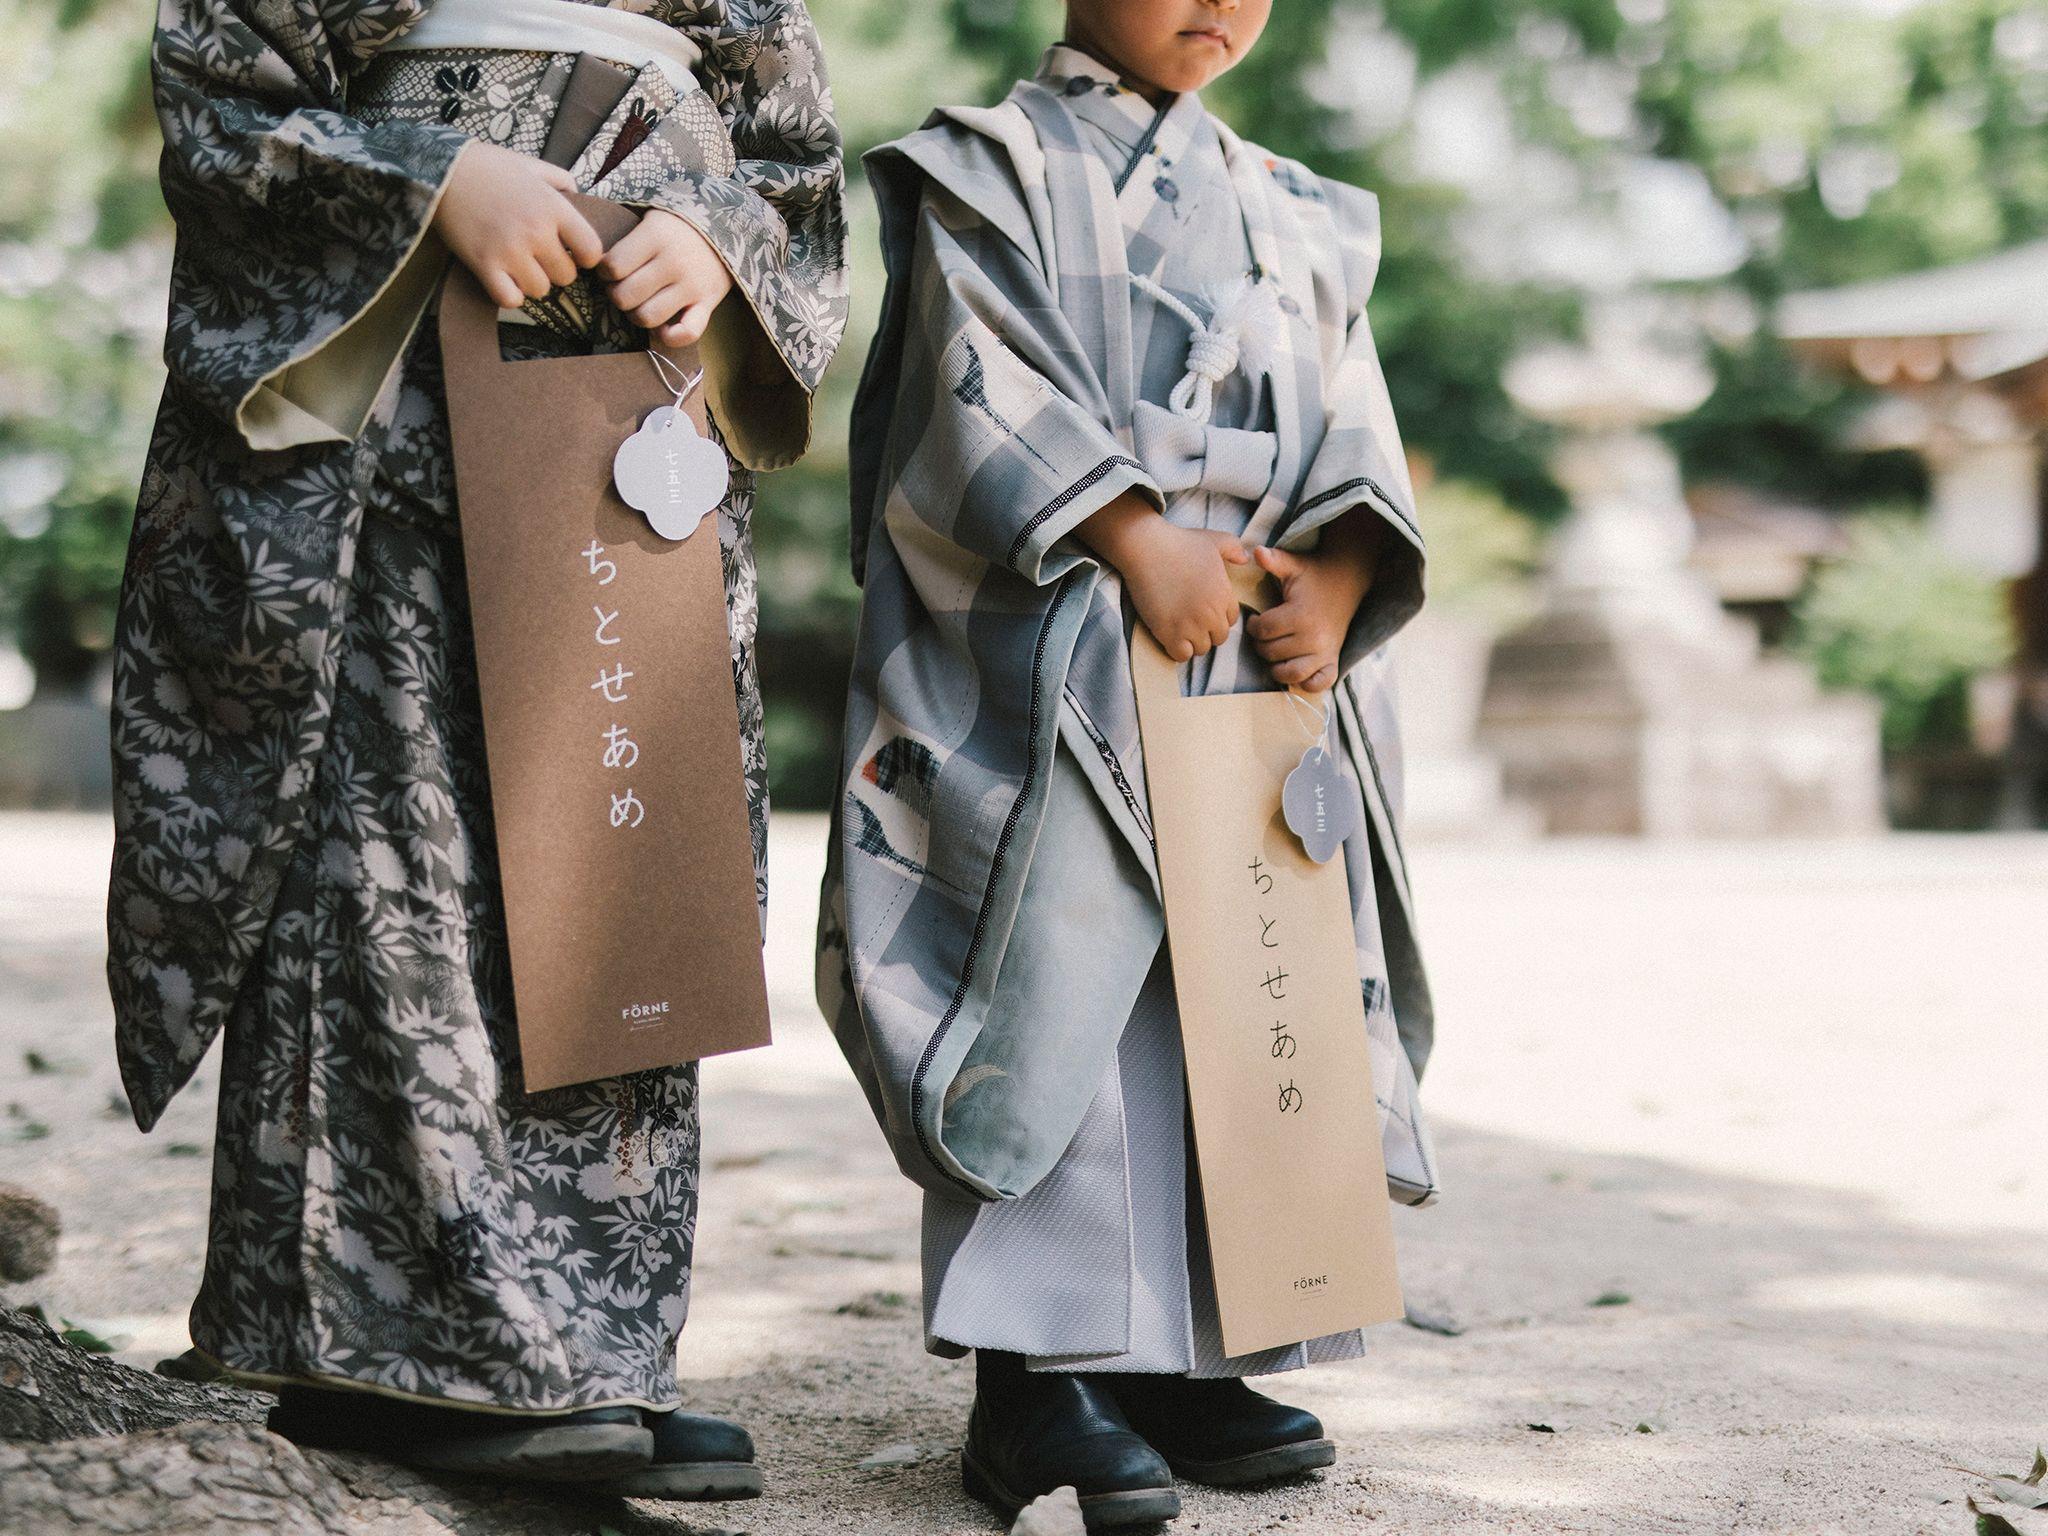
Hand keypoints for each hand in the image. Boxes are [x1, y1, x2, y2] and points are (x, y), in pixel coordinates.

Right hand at [433, 141, 603, 309]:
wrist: (441, 170)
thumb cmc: (488, 167)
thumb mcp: (531, 164)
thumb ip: (560, 179)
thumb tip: (578, 195)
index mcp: (553, 207)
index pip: (592, 251)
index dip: (584, 256)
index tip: (572, 252)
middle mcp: (536, 231)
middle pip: (566, 276)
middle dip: (555, 269)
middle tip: (539, 257)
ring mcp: (510, 250)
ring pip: (541, 290)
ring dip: (532, 282)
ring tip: (519, 265)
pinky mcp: (484, 264)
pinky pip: (511, 300)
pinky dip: (510, 295)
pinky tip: (504, 279)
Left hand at [596, 208, 734, 346]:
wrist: (726, 228)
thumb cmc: (677, 228)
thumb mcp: (650, 221)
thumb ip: (625, 240)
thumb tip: (587, 260)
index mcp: (654, 236)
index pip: (612, 266)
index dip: (603, 272)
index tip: (610, 269)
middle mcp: (672, 262)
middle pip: (626, 296)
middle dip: (617, 295)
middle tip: (623, 287)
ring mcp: (691, 285)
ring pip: (647, 317)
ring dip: (637, 315)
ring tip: (641, 304)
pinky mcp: (708, 303)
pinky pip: (688, 332)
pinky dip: (672, 337)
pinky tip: (664, 328)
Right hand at [1077, 494, 1249, 661]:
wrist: (1147, 547)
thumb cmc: (1179, 542)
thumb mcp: (1213, 539)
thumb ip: (1234, 548)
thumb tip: (1246, 558)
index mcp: (1224, 594)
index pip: (1231, 620)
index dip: (1218, 617)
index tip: (1202, 610)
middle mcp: (1211, 613)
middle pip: (1219, 638)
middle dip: (1207, 632)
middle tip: (1190, 621)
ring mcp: (1190, 625)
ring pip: (1201, 649)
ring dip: (1192, 642)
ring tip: (1179, 628)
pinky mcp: (1169, 632)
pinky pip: (1182, 655)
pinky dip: (1177, 650)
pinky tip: (1170, 636)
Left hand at [1245, 513, 1384, 691]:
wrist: (1348, 580)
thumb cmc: (1314, 574)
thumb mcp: (1294, 565)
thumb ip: (1274, 560)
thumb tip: (1255, 551)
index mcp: (1301, 615)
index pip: (1263, 631)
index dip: (1253, 626)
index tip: (1257, 619)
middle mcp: (1314, 638)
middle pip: (1271, 653)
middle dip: (1262, 644)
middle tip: (1266, 633)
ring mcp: (1325, 652)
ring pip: (1289, 674)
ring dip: (1276, 666)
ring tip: (1276, 651)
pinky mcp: (1333, 661)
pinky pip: (1317, 684)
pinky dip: (1305, 682)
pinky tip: (1296, 666)